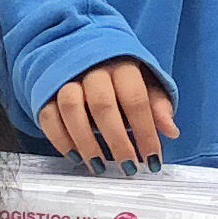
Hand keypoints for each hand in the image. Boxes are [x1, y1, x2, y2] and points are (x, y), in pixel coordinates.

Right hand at [38, 58, 174, 170]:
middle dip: (117, 141)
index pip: (136, 99)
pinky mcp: (46, 92)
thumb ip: (157, 105)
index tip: (152, 159)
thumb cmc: (118, 76)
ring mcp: (66, 79)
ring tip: (100, 166)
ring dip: (86, 142)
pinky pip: (49, 116)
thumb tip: (171, 131)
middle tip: (128, 167)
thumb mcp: (144, 83)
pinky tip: (76, 157)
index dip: (145, 131)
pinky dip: (60, 140)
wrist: (79, 51)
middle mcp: (92, 69)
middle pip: (102, 105)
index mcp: (122, 66)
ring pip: (71, 109)